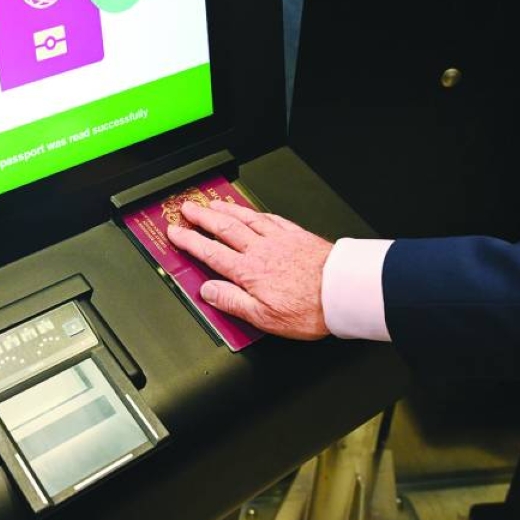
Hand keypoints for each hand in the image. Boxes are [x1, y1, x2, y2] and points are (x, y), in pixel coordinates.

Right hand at [165, 200, 332, 339]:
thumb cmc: (309, 308)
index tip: (176, 232)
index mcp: (249, 272)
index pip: (211, 252)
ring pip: (246, 218)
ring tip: (212, 202)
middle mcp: (260, 250)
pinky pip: (271, 218)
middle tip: (187, 208)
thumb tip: (208, 291)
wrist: (344, 291)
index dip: (190, 241)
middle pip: (224, 228)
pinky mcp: (297, 235)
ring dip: (226, 209)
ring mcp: (279, 240)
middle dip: (203, 217)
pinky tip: (252, 211)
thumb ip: (232, 301)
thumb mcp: (263, 317)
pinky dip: (256, 212)